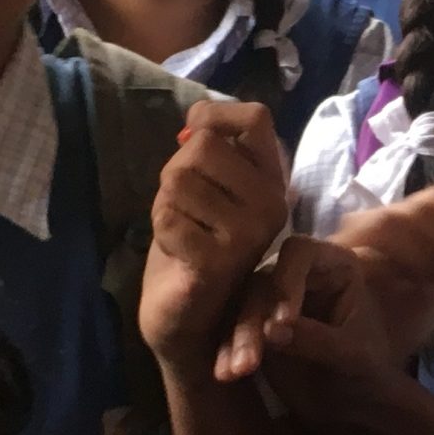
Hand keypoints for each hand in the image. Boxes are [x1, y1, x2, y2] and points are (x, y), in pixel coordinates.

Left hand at [140, 101, 290, 369]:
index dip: (214, 117)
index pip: (255, 117)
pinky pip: (168, 217)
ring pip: (179, 179)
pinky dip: (161, 231)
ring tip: (183, 232)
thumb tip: (197, 117)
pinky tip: (178, 253)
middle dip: (175, 173)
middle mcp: (272, 203)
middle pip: (202, 147)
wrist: (187, 318)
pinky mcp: (222, 260)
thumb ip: (210, 148)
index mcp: (272, 180)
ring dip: (165, 205)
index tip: (193, 139)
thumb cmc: (193, 246)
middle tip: (185, 209)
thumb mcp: (204, 186)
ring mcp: (251, 233)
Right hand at [213, 236, 386, 391]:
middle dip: (253, 320)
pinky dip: (227, 351)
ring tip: (236, 372)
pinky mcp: (252, 323)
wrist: (355, 398)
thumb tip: (273, 332)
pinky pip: (230, 329)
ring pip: (241, 305)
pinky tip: (225, 373)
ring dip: (235, 338)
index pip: (301, 253)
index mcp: (332, 264)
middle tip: (250, 361)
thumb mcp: (354, 356)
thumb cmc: (366, 368)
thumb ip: (319, 339)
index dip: (287, 280)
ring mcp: (270, 296)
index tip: (284, 321)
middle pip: (263, 281)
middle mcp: (296, 273)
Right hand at [327, 186, 433, 363]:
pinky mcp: (327, 255)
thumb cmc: (401, 320)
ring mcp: (350, 236)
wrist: (356, 362)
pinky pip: (362, 245)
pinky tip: (404, 289)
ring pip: (393, 220)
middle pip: (420, 208)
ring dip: (424, 256)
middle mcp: (378, 220)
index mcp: (409, 223)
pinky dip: (391, 266)